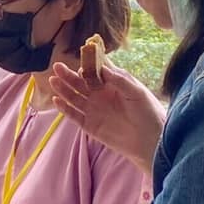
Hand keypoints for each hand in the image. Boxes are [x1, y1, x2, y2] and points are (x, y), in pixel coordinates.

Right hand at [49, 61, 163, 172]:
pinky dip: (65, 109)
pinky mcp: (89, 125)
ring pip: (74, 97)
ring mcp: (94, 110)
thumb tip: (101, 67)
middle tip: (57, 67)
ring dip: (63, 89)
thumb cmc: (148, 113)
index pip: (95, 70)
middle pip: (80, 83)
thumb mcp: (137, 92)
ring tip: (53, 80)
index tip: (80, 62)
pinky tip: (56, 100)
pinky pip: (74, 115)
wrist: (151, 141)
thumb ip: (119, 79)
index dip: (86, 65)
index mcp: (112, 84)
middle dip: (69, 75)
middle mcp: (100, 95)